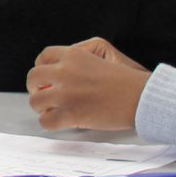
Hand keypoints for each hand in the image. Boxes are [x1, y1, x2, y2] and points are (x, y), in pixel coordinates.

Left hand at [27, 38, 150, 130]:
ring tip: (53, 110)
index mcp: (74, 55)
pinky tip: (60, 121)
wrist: (142, 98)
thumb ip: (80, 58)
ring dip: (42, 107)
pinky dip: (49, 123)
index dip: (42, 68)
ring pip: (35, 101)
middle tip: (46, 95)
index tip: (47, 78)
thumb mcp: (104, 53)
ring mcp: (66, 94)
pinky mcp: (71, 114)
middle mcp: (65, 72)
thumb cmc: (128, 79)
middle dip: (36, 87)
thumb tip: (60, 70)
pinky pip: (45, 121)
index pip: (43, 57)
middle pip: (33, 77)